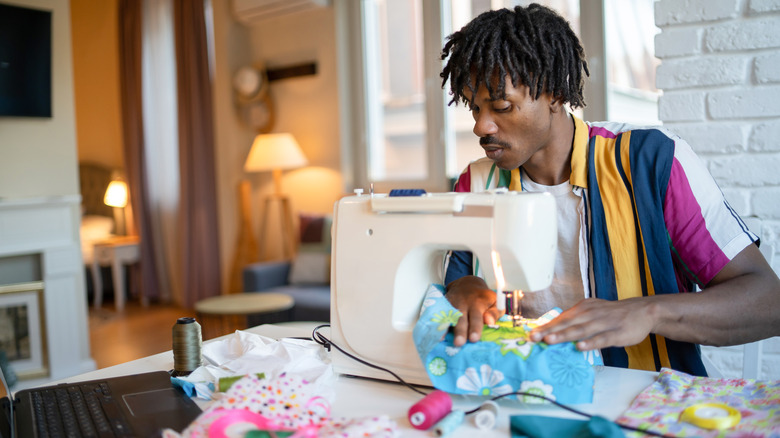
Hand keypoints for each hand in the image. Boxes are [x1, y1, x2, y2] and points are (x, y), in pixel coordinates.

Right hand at [445, 276, 503, 346]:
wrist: (467, 284)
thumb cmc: (484, 298)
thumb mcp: (495, 302)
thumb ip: (494, 313)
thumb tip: (489, 322)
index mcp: (478, 303)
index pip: (476, 317)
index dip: (475, 328)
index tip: (474, 338)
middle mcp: (463, 303)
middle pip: (461, 318)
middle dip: (460, 331)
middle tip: (459, 343)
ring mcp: (452, 304)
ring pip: (449, 316)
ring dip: (447, 328)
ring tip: (444, 340)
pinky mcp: (443, 305)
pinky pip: (440, 314)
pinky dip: (438, 323)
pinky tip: (436, 333)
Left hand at [529, 297, 657, 350]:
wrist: (643, 311)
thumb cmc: (613, 314)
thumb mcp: (592, 311)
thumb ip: (576, 320)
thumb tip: (555, 330)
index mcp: (583, 308)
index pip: (562, 318)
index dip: (546, 326)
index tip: (531, 334)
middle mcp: (591, 313)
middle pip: (568, 323)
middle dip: (549, 330)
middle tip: (534, 338)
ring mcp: (604, 323)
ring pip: (581, 330)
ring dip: (564, 335)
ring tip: (550, 341)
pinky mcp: (617, 333)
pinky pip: (602, 338)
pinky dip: (590, 342)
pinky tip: (579, 347)